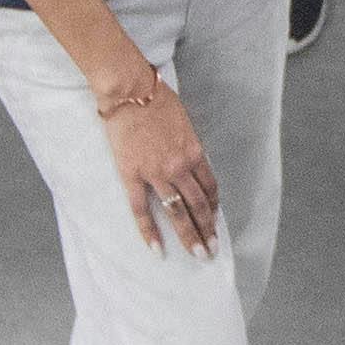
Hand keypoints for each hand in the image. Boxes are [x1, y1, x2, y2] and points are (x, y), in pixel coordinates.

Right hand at [94, 65, 225, 257]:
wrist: (130, 89)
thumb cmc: (156, 98)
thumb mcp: (183, 121)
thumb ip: (187, 144)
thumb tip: (189, 158)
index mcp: (194, 151)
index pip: (209, 187)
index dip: (213, 206)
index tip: (214, 220)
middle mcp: (180, 166)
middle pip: (198, 205)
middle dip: (207, 229)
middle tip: (211, 250)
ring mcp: (156, 173)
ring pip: (177, 212)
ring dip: (188, 235)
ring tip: (196, 255)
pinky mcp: (132, 175)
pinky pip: (141, 210)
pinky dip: (150, 232)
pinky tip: (157, 249)